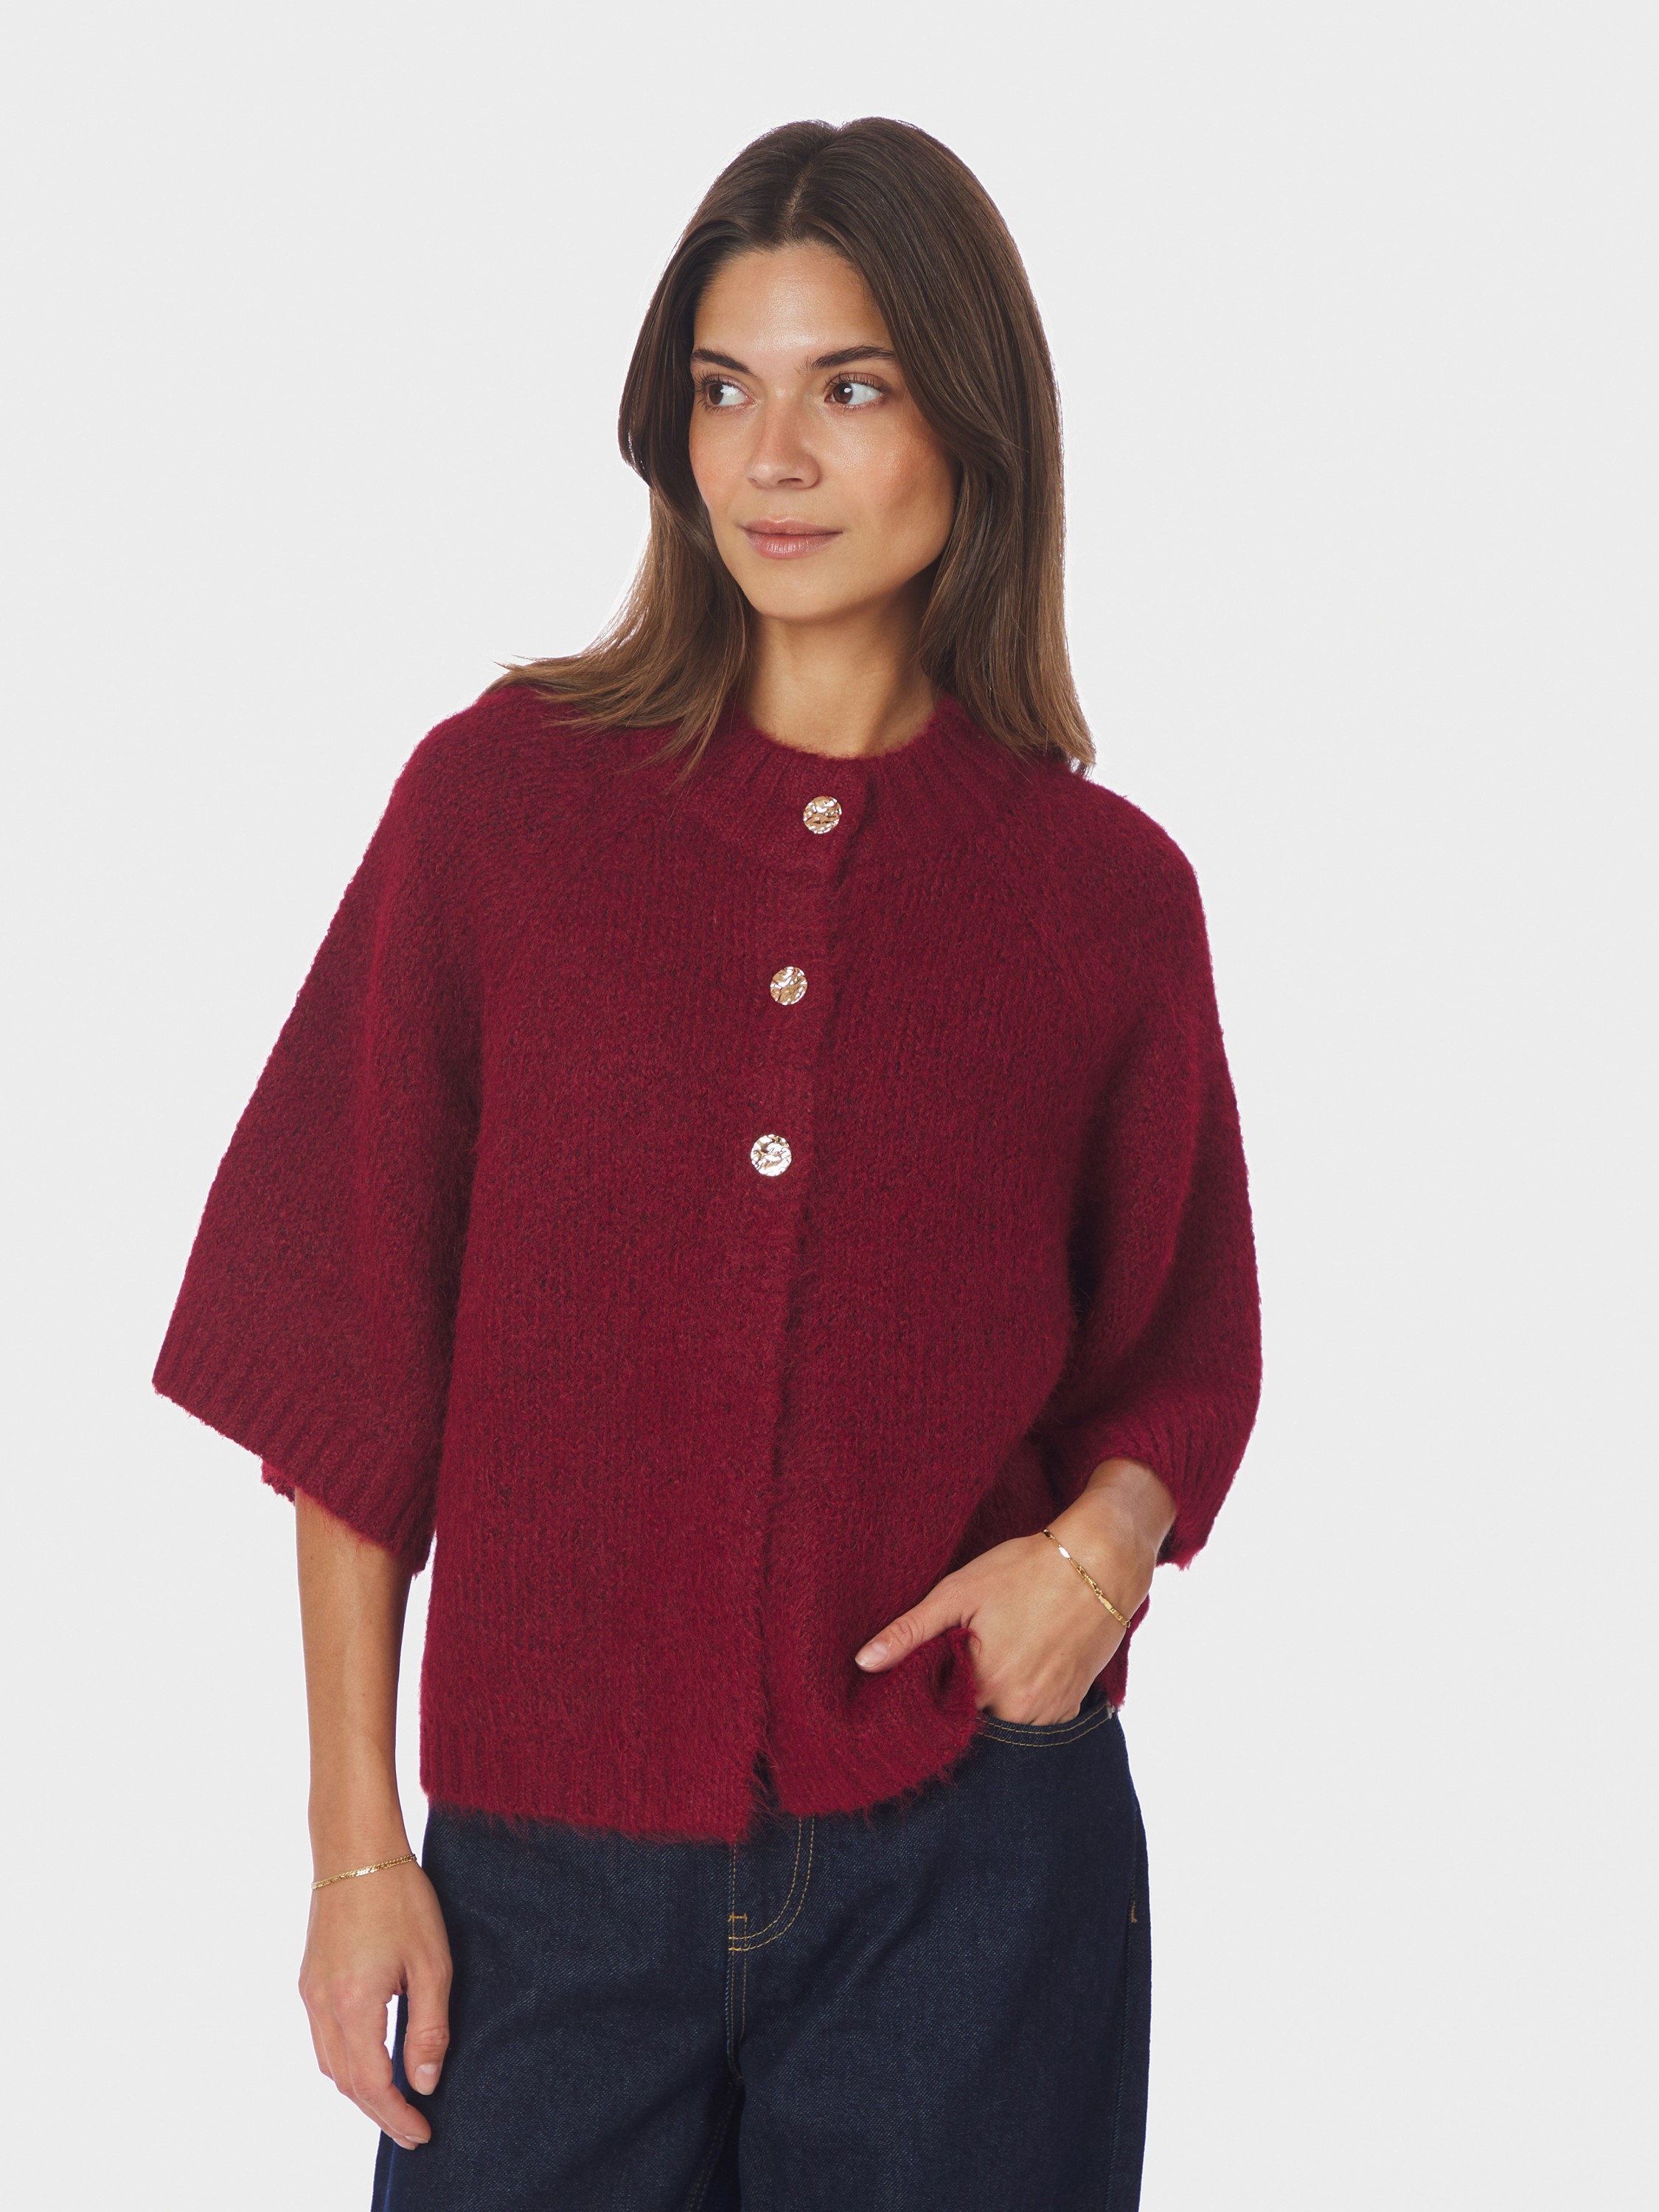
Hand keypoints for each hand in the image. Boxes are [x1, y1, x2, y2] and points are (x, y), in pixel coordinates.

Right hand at [299, 1858, 452, 2149]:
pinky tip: (370, 2061)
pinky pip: (322, 2040)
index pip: (372, 2084)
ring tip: (396, 2104)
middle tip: (414, 2130)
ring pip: (329, 2064)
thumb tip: (425, 2083)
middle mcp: (322, 2005)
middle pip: (346, 2083)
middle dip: (380, 2113)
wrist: (354, 1847)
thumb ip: (429, 2026)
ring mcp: (310, 1992)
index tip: (424, 2132)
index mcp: (354, 2004)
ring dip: (360, 2091)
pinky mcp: (309, 1978)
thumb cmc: (399, 1897)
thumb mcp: (431, 1961)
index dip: (397, 2116)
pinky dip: (346, 2063)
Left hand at [853, 1458, 1175, 1724]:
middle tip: (966, 1655)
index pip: (938, 1713)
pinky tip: (1021, 1663)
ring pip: (1002, 1723)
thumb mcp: (960, 1591)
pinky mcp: (1071, 1706)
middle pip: (971, 1721)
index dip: (928, 1694)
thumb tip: (863, 1663)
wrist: (1100, 1562)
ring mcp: (1050, 1712)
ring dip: (991, 1701)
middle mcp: (1020, 1710)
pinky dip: (1021, 1700)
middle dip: (960, 1699)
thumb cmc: (1026, 1569)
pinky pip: (1034, 1719)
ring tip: (995, 1657)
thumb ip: (910, 1631)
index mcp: (986, 1685)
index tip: (926, 1671)